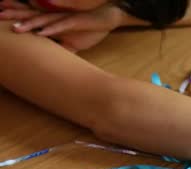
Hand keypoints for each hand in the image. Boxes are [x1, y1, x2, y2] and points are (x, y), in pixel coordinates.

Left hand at [0, 1, 123, 50]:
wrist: (108, 18)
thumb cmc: (89, 29)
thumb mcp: (73, 42)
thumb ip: (61, 49)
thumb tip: (53, 60)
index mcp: (52, 20)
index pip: (29, 17)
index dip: (15, 16)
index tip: (0, 18)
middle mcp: (55, 17)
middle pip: (31, 14)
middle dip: (14, 15)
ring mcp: (64, 18)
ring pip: (43, 20)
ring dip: (29, 24)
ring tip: (16, 29)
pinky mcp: (75, 21)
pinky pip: (61, 25)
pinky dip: (50, 29)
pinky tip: (41, 33)